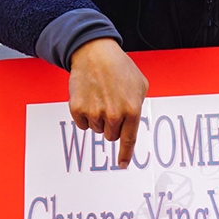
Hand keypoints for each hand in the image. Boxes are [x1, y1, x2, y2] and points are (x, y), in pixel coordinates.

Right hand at [68, 38, 148, 168]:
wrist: (94, 52)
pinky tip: (88, 97)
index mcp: (132, 109)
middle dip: (112, 125)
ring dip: (98, 118)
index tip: (122, 165)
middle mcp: (114, 114)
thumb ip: (139, 106)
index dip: (125, 155)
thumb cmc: (119, 67)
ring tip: (100, 96)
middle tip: (110, 105)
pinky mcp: (77, 109)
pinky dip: (84, 115)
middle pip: (111, 136)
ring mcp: (94, 112)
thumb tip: (134, 124)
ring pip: (96, 129)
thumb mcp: (140, 85)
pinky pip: (82, 124)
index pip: (129, 140)